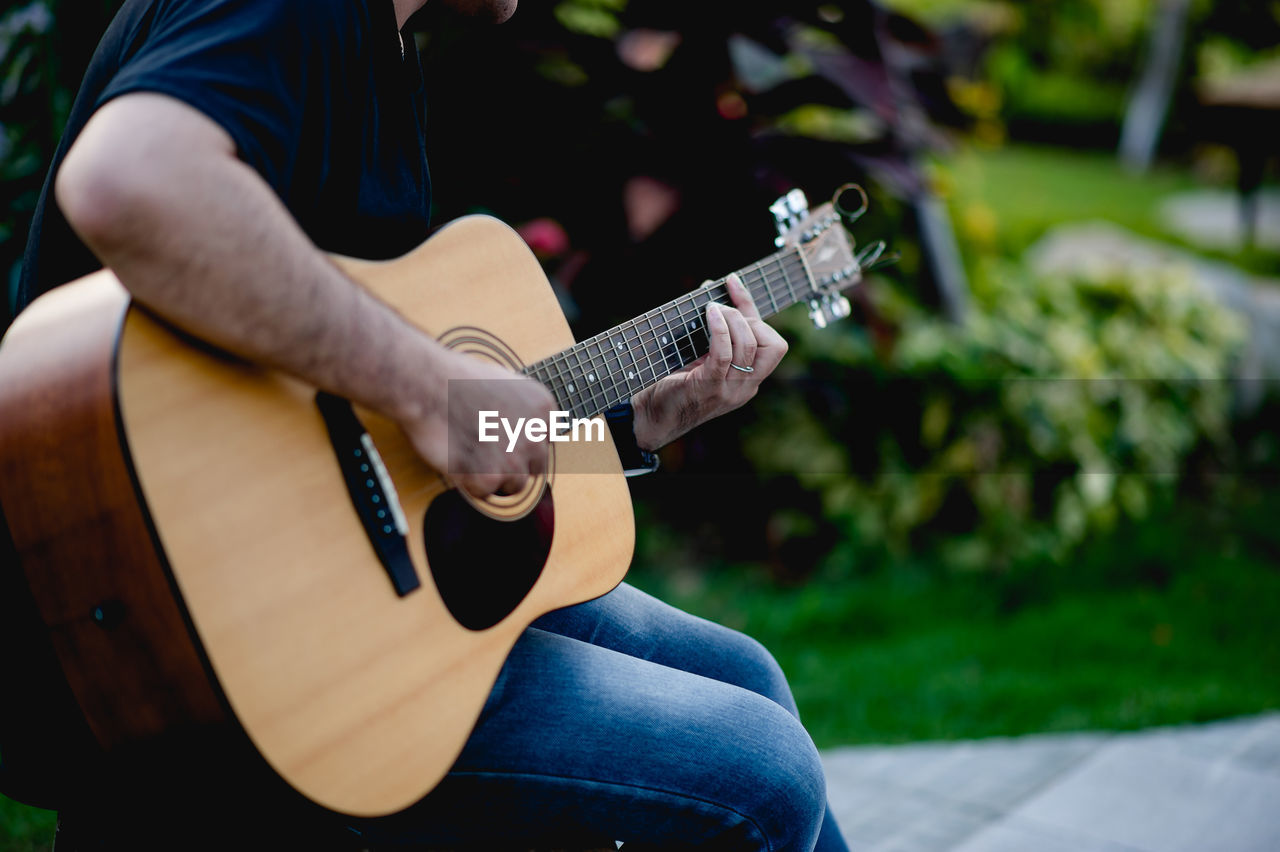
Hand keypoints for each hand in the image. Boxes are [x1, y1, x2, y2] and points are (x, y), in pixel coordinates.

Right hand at [400, 348, 555, 498]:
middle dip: (511, 463)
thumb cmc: (456, 380)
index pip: (545, 441)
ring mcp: (515, 458)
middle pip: (534, 467)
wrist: (427, 385)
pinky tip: (457, 458)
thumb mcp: (505, 382)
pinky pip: (485, 493)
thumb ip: (523, 410)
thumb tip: (526, 431)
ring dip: (492, 476)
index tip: (501, 438)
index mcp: (543, 407)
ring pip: (514, 485)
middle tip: (483, 451)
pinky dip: (469, 483)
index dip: (521, 443)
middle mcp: (535, 434)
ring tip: (469, 453)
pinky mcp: (490, 477)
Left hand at [632, 273, 787, 449]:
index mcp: (749, 381)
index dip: (756, 312)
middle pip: (772, 346)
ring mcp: (729, 390)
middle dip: (748, 317)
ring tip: (712, 309)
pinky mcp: (709, 387)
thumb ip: (715, 334)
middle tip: (720, 307)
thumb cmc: (672, 383)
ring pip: (748, 346)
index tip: (734, 286)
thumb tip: (713, 291)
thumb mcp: (702, 357)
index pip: (774, 345)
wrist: (650, 417)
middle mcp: (745, 388)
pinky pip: (724, 354)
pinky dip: (719, 330)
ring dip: (732, 319)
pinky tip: (709, 315)